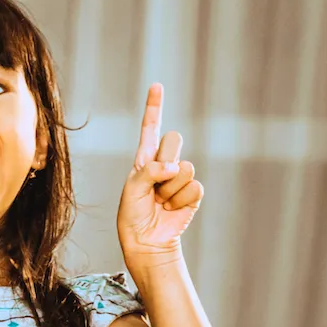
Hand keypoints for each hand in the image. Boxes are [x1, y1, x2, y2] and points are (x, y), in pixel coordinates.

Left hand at [117, 83, 202, 268]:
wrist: (146, 240)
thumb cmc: (133, 214)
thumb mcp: (132, 190)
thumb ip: (149, 172)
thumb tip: (174, 167)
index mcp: (144, 159)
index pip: (150, 128)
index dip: (154, 106)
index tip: (156, 85)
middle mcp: (163, 163)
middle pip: (174, 139)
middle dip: (164, 159)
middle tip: (155, 183)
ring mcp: (179, 177)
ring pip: (185, 166)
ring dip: (170, 188)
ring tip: (159, 201)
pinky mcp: (192, 193)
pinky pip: (194, 187)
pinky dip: (181, 200)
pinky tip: (170, 209)